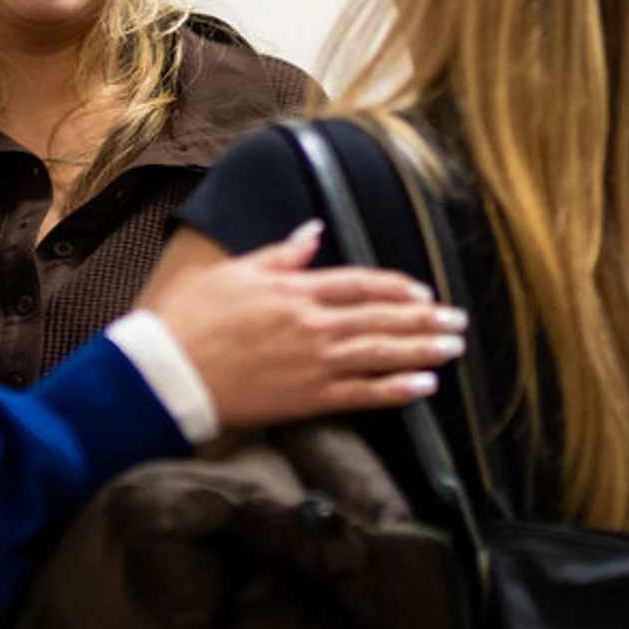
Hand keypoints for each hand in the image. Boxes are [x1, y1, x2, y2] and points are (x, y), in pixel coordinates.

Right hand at [140, 223, 469, 431]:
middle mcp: (313, 324)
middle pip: (381, 319)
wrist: (169, 371)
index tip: (424, 291)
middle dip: (423, 320)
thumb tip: (313, 230)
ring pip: (380, 353)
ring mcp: (313, 363)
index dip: (396, 287)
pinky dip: (395, 390)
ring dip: (422, 350)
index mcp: (295, 291)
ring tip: (453, 348)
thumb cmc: (193, 318)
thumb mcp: (236, 272)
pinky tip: (424, 387)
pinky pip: (362, 394)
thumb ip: (282, 254)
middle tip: (458, 322)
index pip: (360, 284)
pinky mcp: (307, 399)